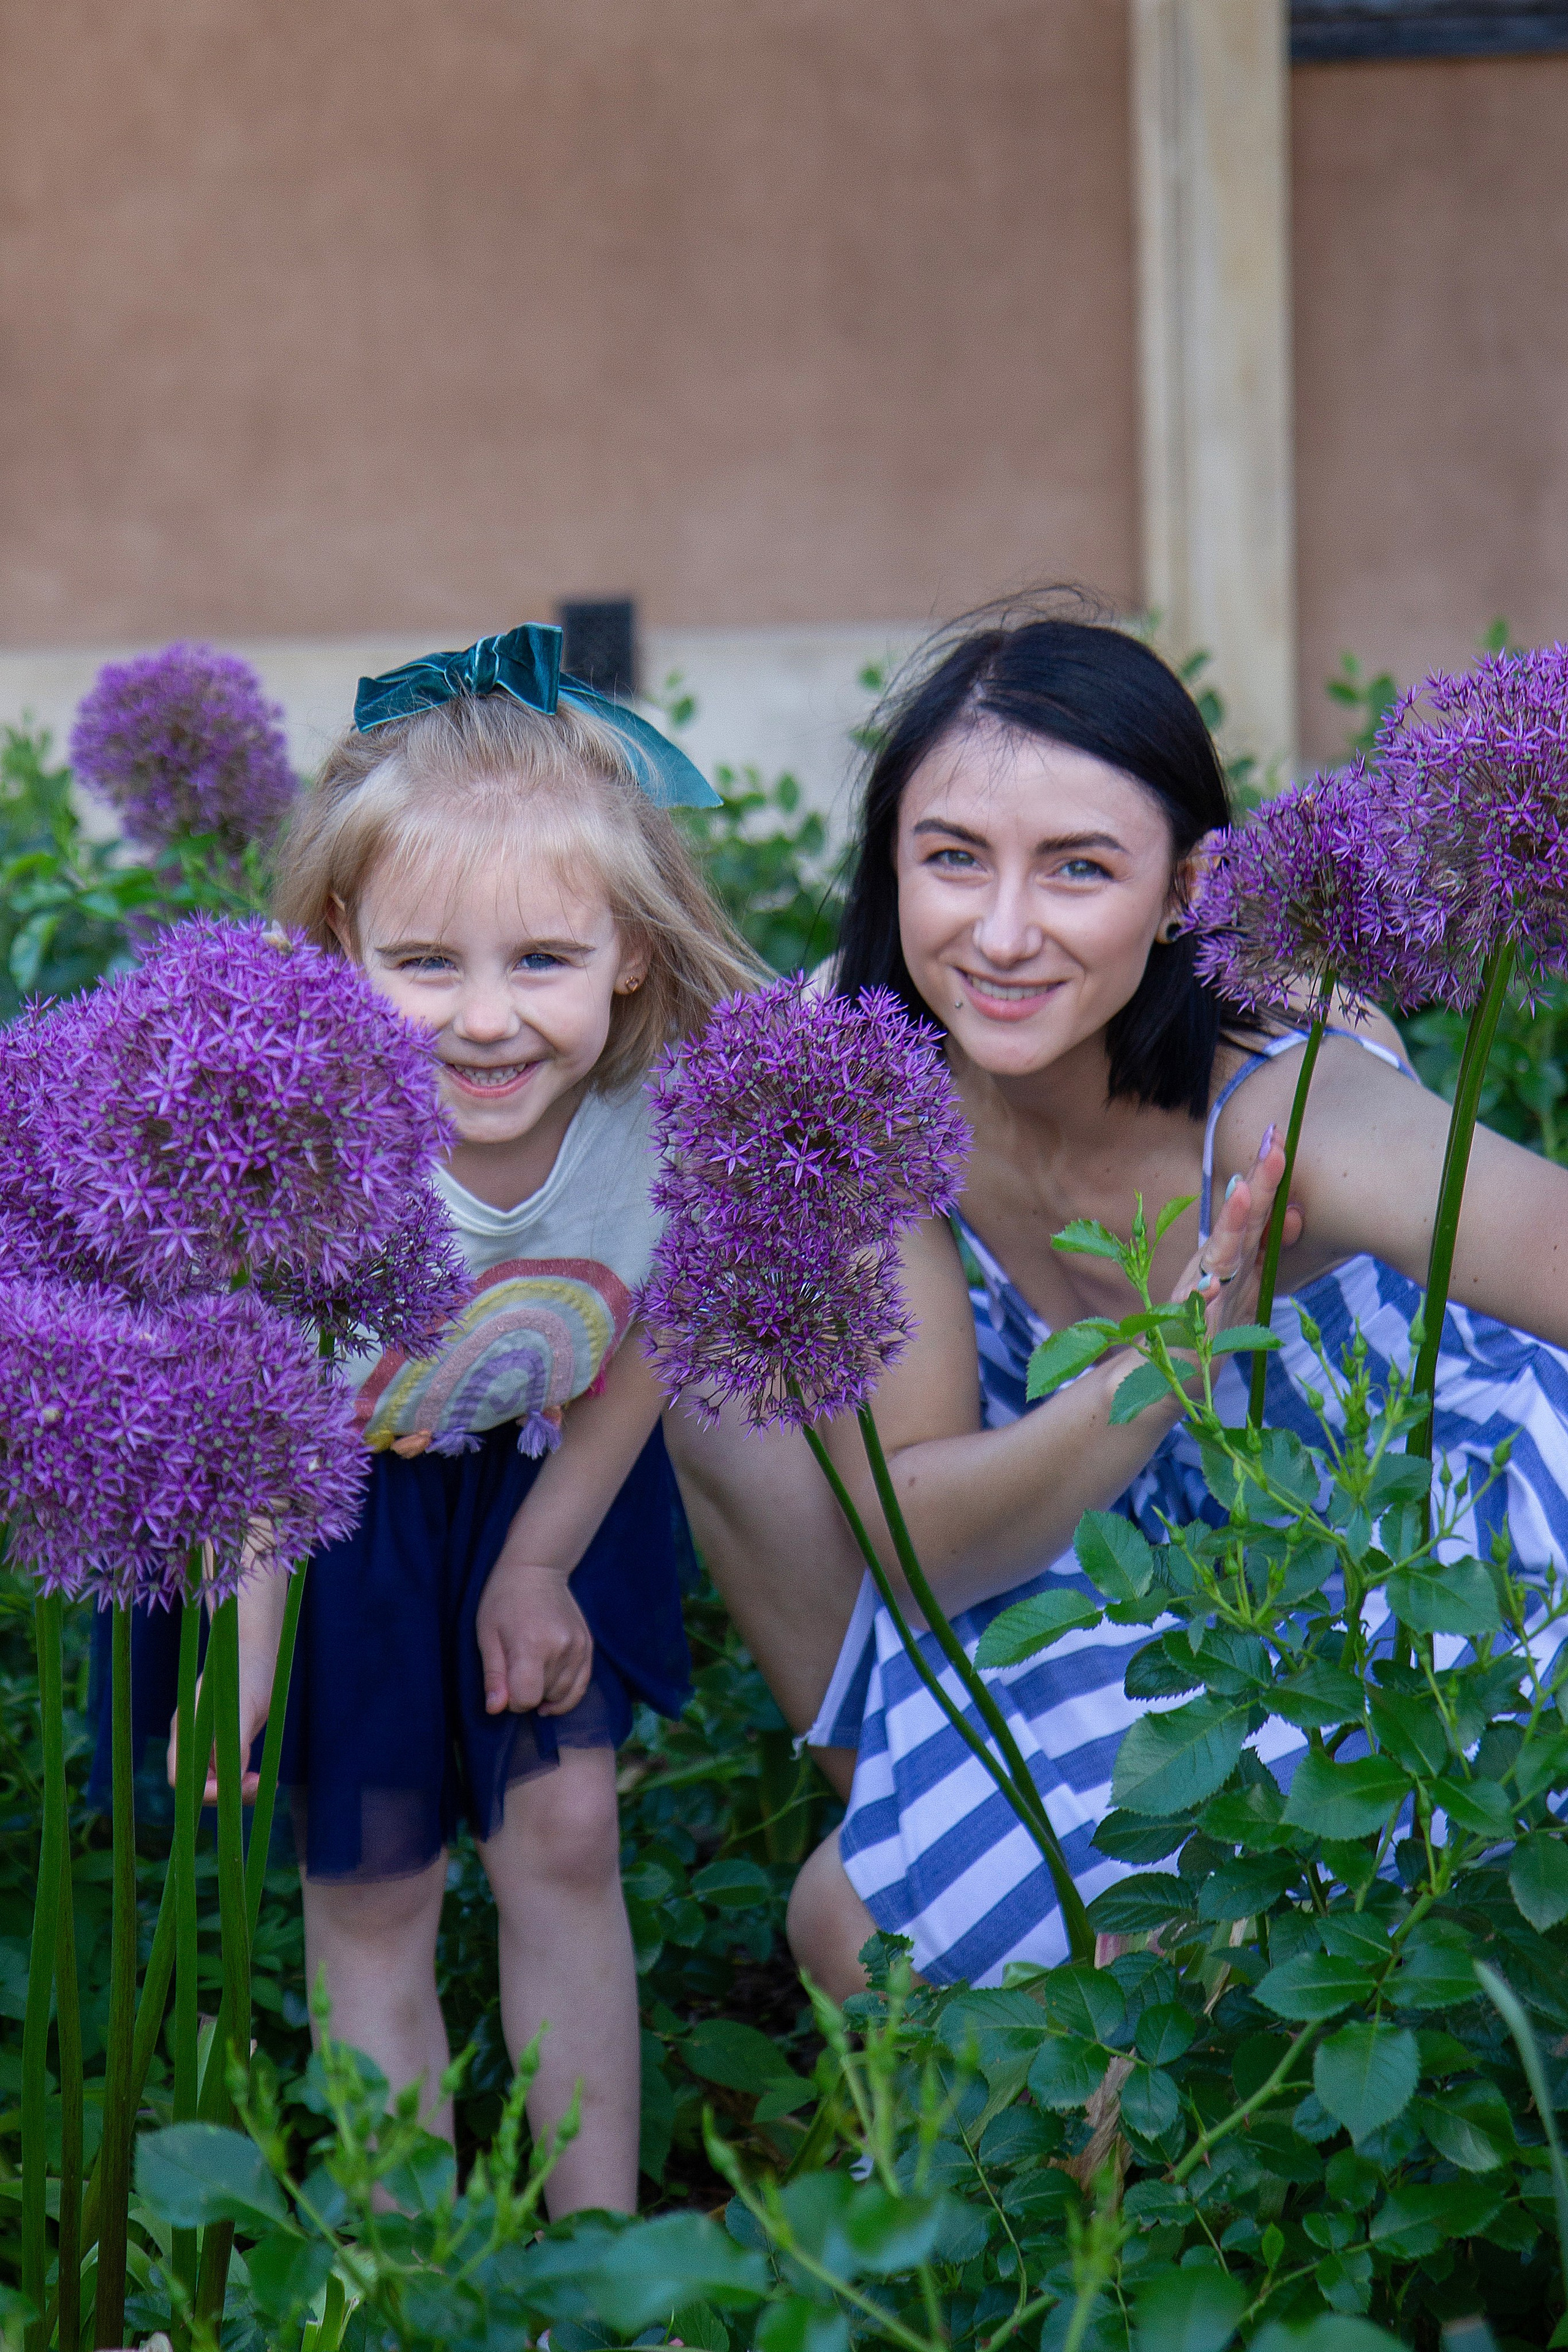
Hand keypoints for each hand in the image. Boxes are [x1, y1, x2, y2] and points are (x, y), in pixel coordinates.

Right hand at [166, 1663, 273, 1806]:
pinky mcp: (225, 1742)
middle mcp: (193, 1740)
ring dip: (239, 1790)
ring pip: (217, 1782)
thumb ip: (235, 1739)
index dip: (206, 1790)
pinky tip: (265, 1777)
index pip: (182, 1776)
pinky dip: (245, 1780)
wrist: (256, 1651)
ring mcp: (208, 1742)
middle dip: (227, 1794)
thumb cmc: (248, 1671)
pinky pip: (230, 1772)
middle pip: (199, 1784)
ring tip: (266, 1783)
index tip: (238, 1787)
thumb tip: (234, 1777)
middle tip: (261, 1785)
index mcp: (186, 1730)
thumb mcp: (245, 1705)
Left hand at [475, 1558, 592, 1717]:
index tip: (504, 1684)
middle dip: (527, 1694)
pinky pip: (582, 1685)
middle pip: (544, 1696)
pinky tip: (551, 1694)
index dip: (511, 1700)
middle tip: (515, 1672)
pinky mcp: (588, 1645)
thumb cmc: (503, 1601)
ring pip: (562, 1694)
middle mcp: (561, 1648)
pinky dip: (566, 1696)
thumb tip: (495, 1709)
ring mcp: (578, 1647)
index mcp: (531, 1646)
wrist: (536, 1570)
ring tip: (532, 1674)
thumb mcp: (487, 1636)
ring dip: (545, 1693)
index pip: (526, 1699)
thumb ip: (494, 1675)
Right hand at [1174, 1124, 1301, 1340]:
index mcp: (1230, 1255)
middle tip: (1274, 1145)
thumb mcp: (1246, 1283)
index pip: (1253, 1210)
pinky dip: (1201, 1297)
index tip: (1280, 1136)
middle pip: (1240, 1221)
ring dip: (1230, 1223)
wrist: (1170, 1371)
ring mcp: (1199, 1293)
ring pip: (1218, 1255)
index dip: (1267, 1176)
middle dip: (1257, 1183)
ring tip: (1242, 1191)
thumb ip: (1266, 1250)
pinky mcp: (1186, 1325)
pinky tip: (1210, 1286)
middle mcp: (1213, 1265)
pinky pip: (1195, 1310)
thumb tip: (1295, 1214)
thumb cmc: (1211, 1323)